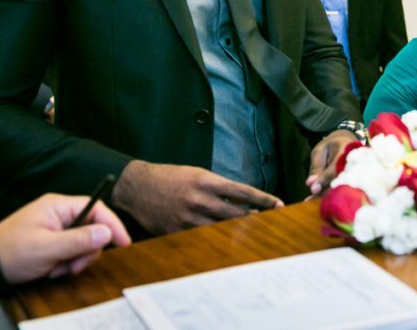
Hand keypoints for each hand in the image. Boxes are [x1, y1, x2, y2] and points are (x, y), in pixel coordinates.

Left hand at [0, 193, 130, 283]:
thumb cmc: (13, 252)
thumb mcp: (47, 248)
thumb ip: (78, 240)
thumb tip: (108, 233)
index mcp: (59, 206)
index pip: (96, 208)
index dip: (112, 224)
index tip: (123, 242)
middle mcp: (61, 213)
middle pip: (92, 228)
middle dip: (86, 251)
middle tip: (74, 267)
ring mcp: (58, 228)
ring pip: (84, 242)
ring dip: (76, 260)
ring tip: (58, 270)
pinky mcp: (56, 241)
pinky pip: (73, 251)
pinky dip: (68, 263)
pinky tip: (53, 270)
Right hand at [112, 160, 283, 234]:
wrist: (137, 185)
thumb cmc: (170, 177)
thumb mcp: (197, 174)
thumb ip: (218, 187)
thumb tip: (241, 201)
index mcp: (206, 181)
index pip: (243, 191)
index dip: (263, 199)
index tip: (279, 204)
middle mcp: (200, 199)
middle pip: (236, 213)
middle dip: (255, 219)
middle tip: (270, 223)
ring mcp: (188, 217)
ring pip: (221, 229)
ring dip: (237, 231)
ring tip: (251, 233)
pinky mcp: (176, 231)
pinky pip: (201, 238)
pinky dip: (214, 240)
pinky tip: (224, 242)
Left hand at [306, 130, 357, 195]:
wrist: (345, 142)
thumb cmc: (330, 146)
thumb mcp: (320, 151)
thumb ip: (316, 166)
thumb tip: (310, 184)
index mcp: (346, 151)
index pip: (334, 169)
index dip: (323, 180)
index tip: (312, 190)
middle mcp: (353, 164)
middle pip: (338, 182)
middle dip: (323, 193)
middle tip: (309, 200)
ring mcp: (355, 173)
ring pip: (339, 188)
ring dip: (324, 197)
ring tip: (310, 202)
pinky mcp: (351, 180)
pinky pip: (339, 189)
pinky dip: (327, 196)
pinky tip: (315, 200)